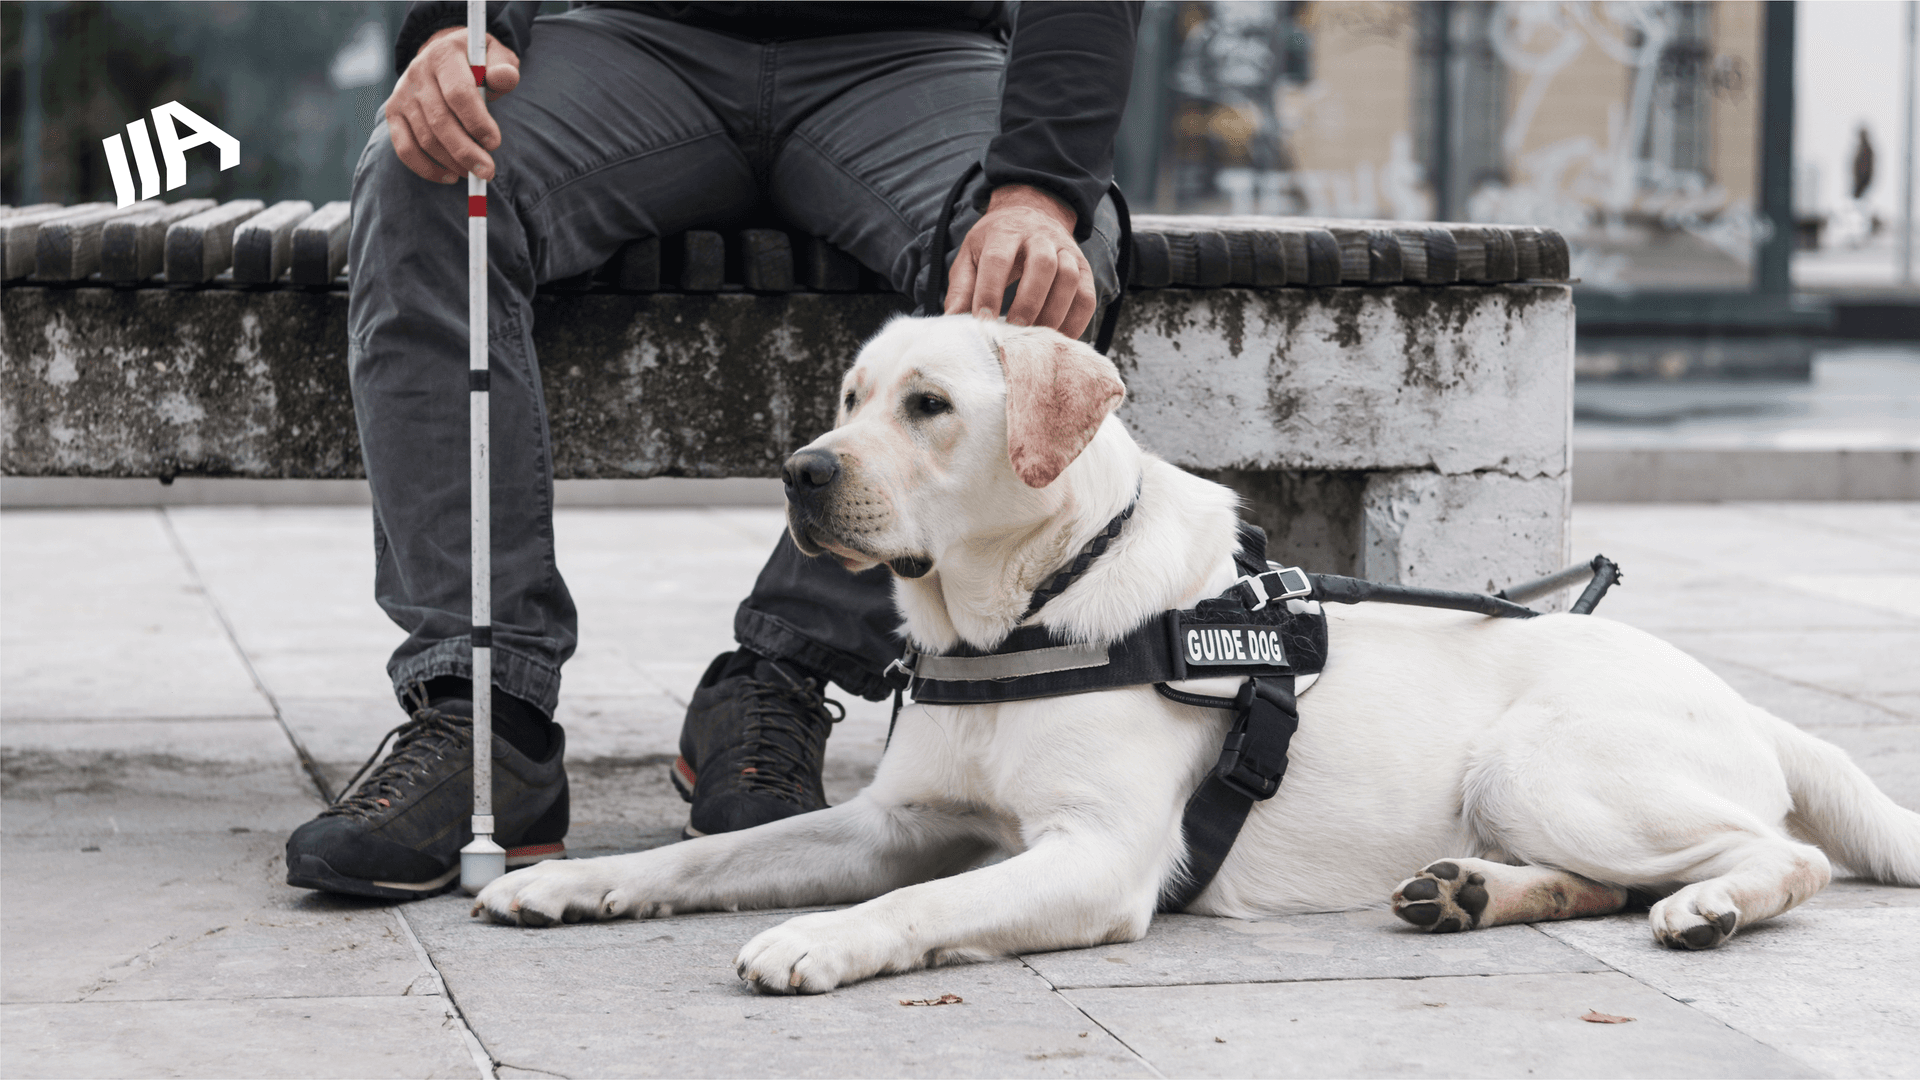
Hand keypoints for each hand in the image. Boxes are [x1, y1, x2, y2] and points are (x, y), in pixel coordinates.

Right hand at [384, 25, 520, 183]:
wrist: (447, 58)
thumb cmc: (478, 64)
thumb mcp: (495, 58)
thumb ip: (503, 68)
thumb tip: (506, 78)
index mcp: (444, 55)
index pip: (458, 92)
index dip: (477, 121)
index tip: (494, 144)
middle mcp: (418, 72)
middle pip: (440, 120)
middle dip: (466, 151)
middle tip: (488, 172)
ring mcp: (402, 93)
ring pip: (425, 138)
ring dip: (451, 162)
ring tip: (474, 173)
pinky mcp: (393, 113)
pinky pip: (405, 148)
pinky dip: (426, 168)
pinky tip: (450, 176)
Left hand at [944, 184, 1095, 339]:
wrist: (1030, 213)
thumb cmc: (994, 242)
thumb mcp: (971, 255)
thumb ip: (961, 287)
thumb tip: (952, 321)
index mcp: (1005, 232)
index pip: (998, 259)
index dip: (990, 290)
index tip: (983, 320)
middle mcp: (1039, 237)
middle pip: (1042, 264)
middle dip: (1029, 301)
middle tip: (1015, 329)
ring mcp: (1065, 250)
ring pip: (1069, 277)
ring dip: (1055, 311)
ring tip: (1037, 337)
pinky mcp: (1083, 267)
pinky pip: (1087, 295)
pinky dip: (1077, 320)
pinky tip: (1060, 338)